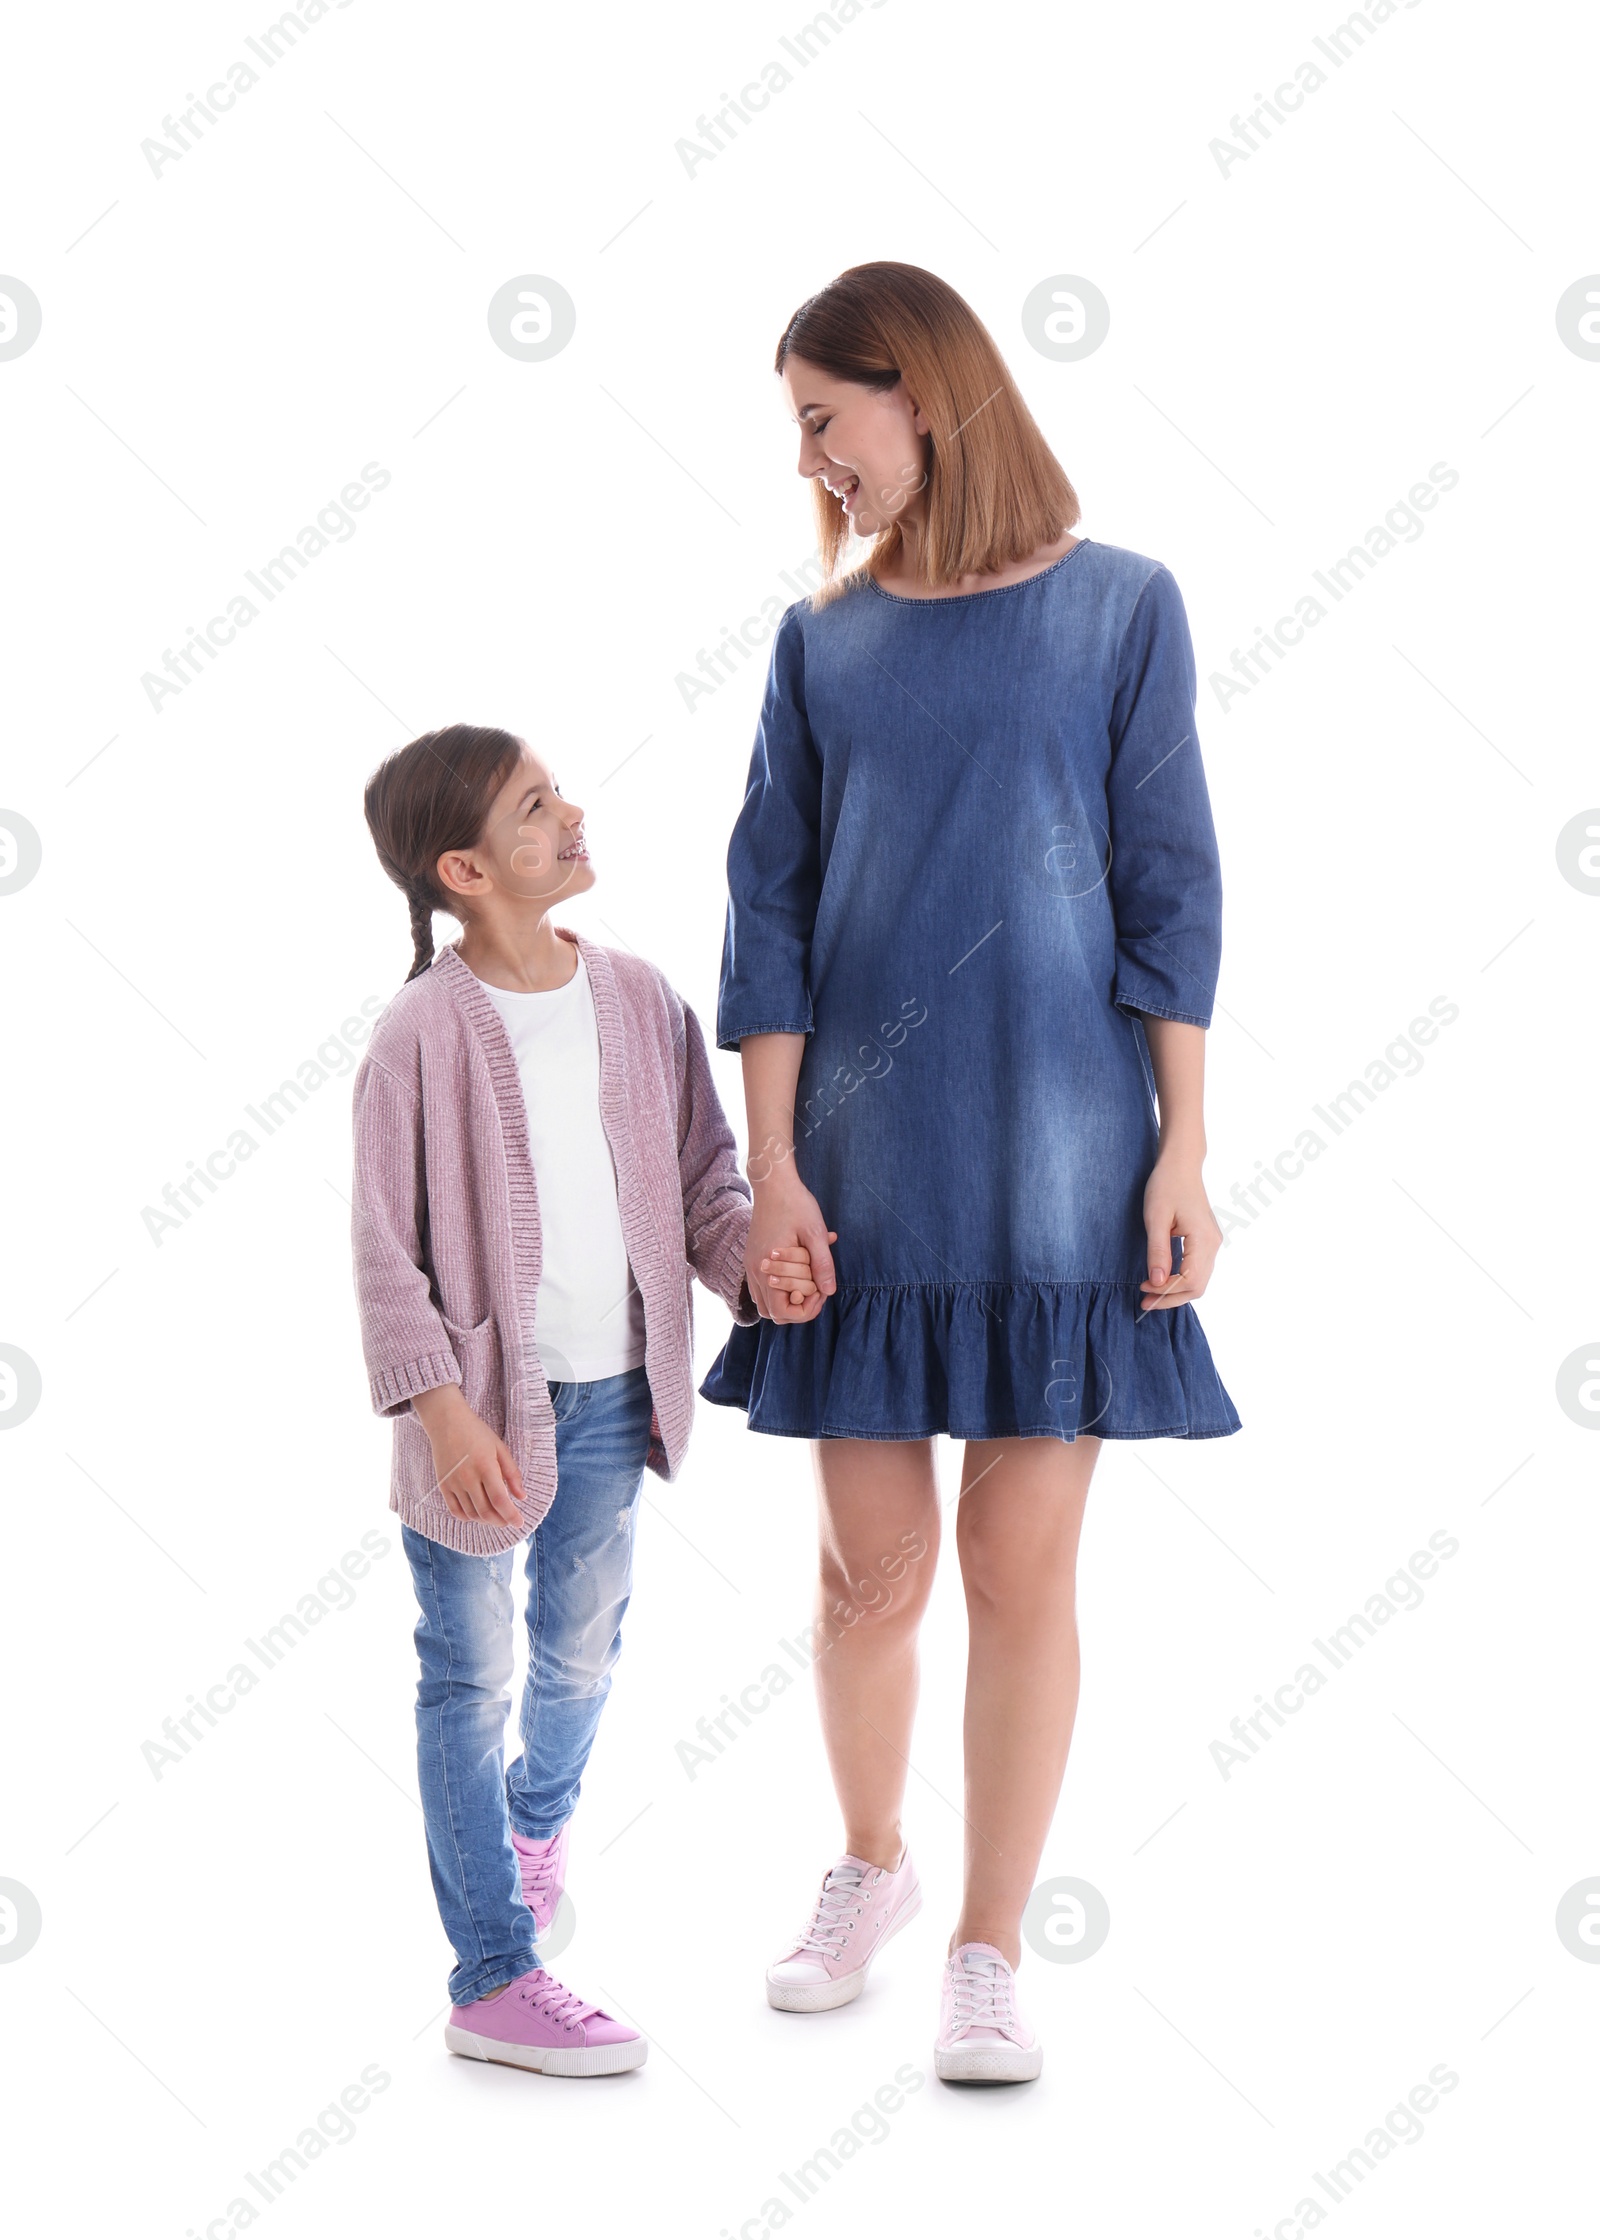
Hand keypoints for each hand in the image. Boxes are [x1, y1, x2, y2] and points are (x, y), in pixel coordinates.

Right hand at [412, 1385, 524, 1523]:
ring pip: (472, 1514)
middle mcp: (468, 1478)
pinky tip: (477, 1514)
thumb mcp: (500, 1448)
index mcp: (486, 1467)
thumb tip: (522, 1497)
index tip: (519, 1523)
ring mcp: (454, 1483)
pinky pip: (456, 1510)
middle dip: (500, 1521)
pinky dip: (468, 1517)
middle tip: (508, 1521)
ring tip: (495, 1516)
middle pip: (486, 1511)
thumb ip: (512, 1473)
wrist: (447, 1422)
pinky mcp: (443, 1486)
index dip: (511, 1515)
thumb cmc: (477, 1433)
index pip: (500, 1500)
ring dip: (486, 1520)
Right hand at [746, 1180, 836, 1323]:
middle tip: (818, 1288)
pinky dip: (780, 1286)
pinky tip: (798, 1268)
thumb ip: (822, 1264)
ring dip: (788, 1298)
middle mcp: (755, 1271)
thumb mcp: (815, 1232)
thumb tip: (829, 1291)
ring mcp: (751, 1265)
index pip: (782, 1311)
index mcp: (768, 1267)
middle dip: (798, 1307)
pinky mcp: (752, 1258)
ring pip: (765, 1302)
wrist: (773, 1182)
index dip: (805, 1309)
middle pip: (772, 1313)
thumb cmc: (795, 1204)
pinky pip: (763, 1286)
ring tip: (808, 1281)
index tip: (822, 1291)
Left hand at [1139, 1152, 1221, 1312]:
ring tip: (1151, 1294)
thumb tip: (1157, 1283)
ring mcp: (1212, 1243)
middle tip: (1144, 1301)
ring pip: (1200, 1281)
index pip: (1190, 1281)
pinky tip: (1162, 1280)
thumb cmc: (1166, 1185)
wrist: (1181, 1165)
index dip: (1166, 1292)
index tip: (1143, 1290)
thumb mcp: (1155, 1218)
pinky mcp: (1206, 1240)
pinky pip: (1198, 1270)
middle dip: (1171, 1298)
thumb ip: (1157, 1252)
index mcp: (1203, 1239)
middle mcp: (1213, 1244)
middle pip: (1198, 1286)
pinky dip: (1181, 1281)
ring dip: (1176, 1291)